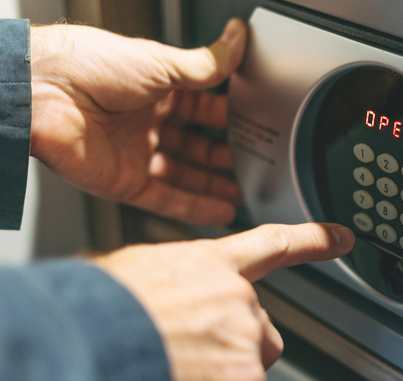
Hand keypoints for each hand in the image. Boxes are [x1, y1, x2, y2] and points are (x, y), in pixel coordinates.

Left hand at [30, 19, 246, 224]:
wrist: (41, 92)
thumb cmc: (89, 66)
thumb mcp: (161, 62)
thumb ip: (207, 64)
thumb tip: (237, 41)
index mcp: (155, 89)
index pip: (202, 107)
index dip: (228, 118)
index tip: (254, 125)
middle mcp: (145, 122)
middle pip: (195, 145)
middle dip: (225, 155)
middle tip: (255, 163)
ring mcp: (135, 154)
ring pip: (184, 176)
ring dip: (214, 186)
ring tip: (245, 193)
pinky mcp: (125, 183)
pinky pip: (166, 199)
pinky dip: (195, 208)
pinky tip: (221, 211)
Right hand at [94, 222, 355, 380]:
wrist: (91, 337)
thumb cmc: (103, 306)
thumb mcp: (139, 274)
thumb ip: (177, 284)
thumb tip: (173, 302)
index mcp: (212, 264)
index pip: (275, 245)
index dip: (314, 240)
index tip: (343, 238)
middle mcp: (239, 297)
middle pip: (261, 328)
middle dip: (237, 345)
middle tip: (195, 353)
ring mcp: (246, 337)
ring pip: (255, 366)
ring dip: (230, 375)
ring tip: (185, 370)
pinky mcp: (247, 378)